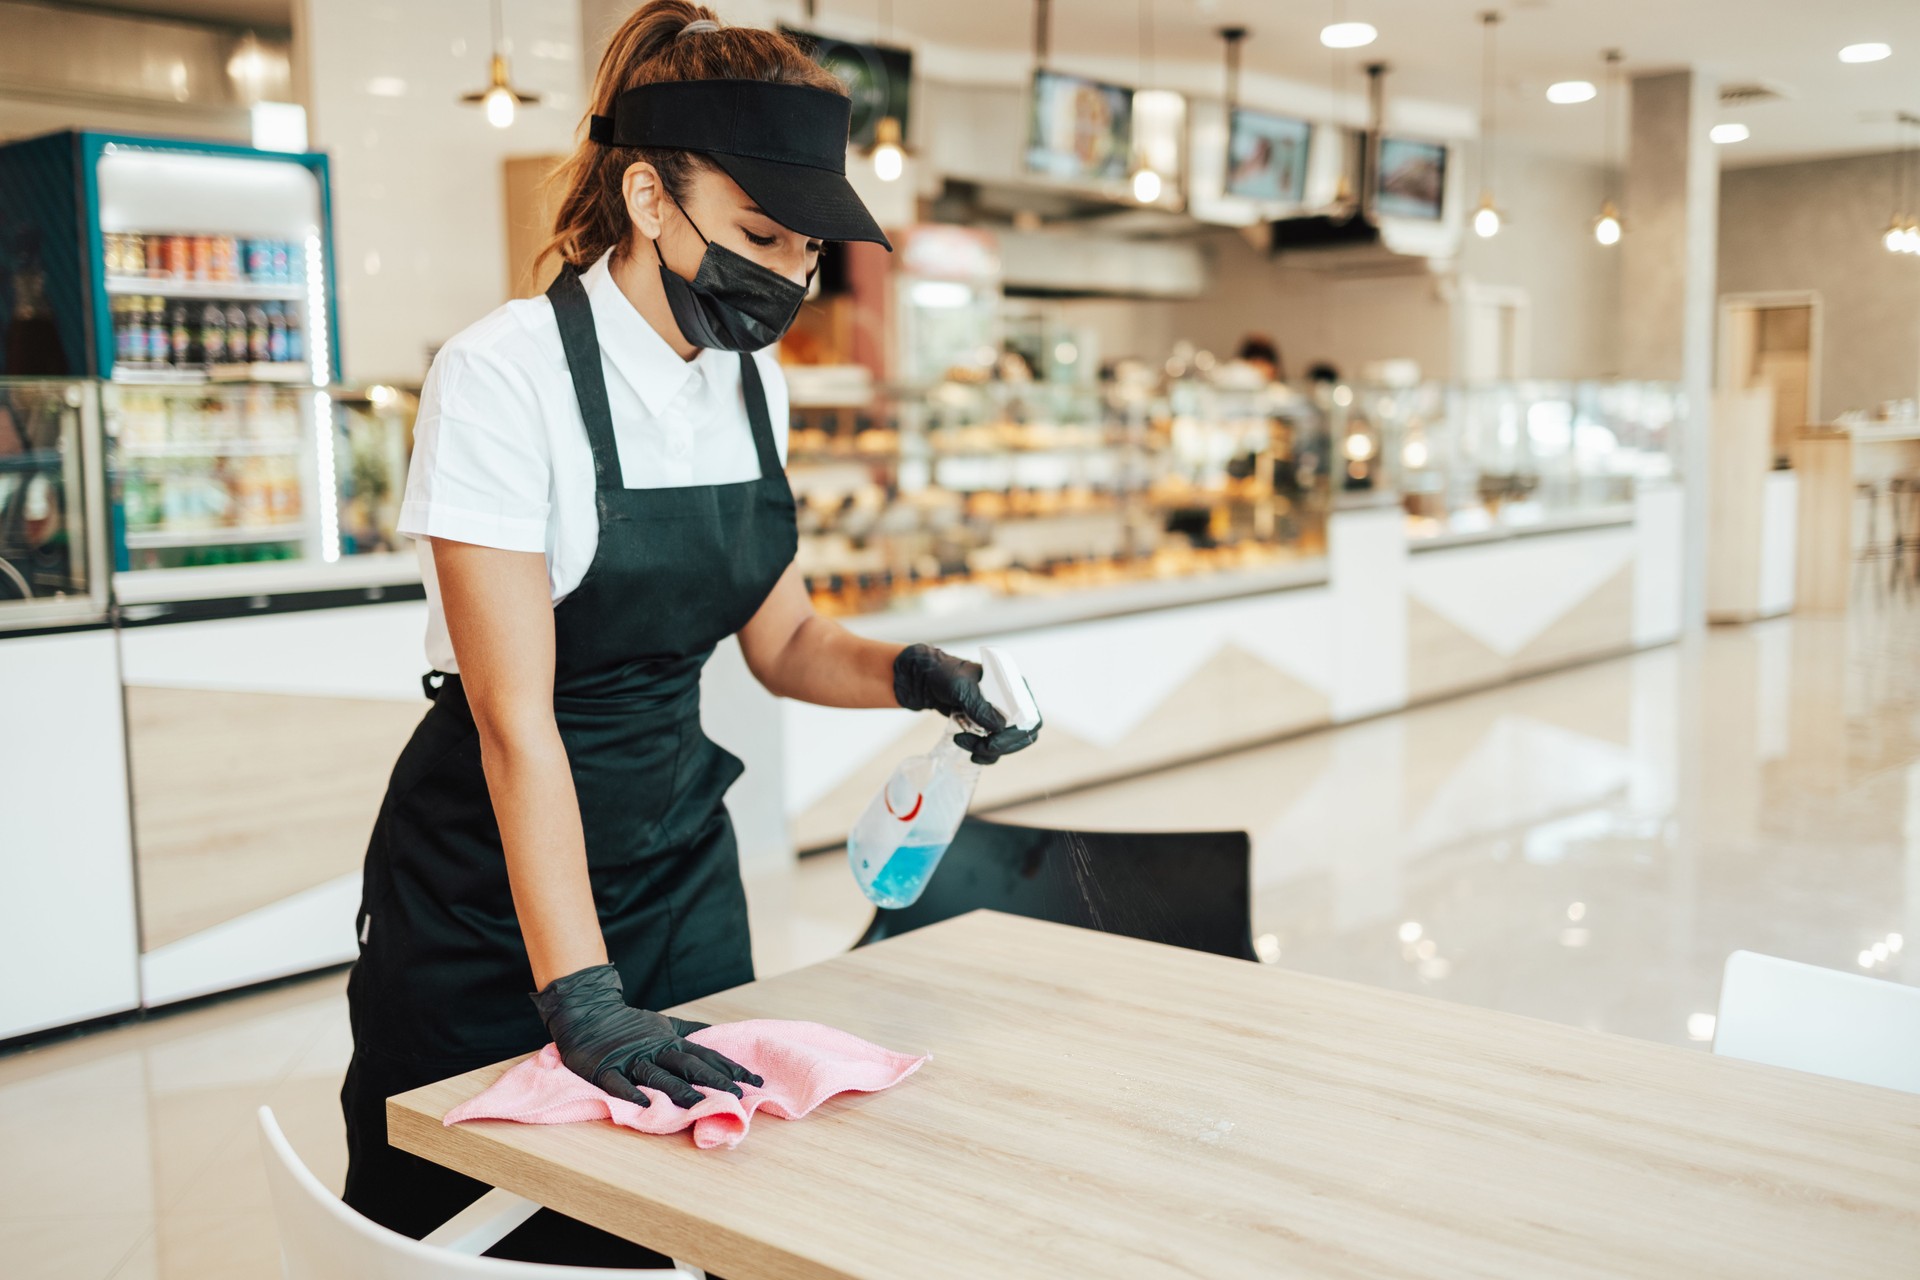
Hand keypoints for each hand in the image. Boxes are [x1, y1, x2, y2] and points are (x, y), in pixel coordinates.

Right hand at [530, 965, 762, 1107]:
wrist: (587, 1011)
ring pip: (658, 1075)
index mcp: (670, 1041)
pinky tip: (643, 1103)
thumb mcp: (664, 1024)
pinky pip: (617, 1083)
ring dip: (679, 1088)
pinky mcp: (604, 1069)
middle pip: (688, 1065)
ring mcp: (629, 1059)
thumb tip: (716, 1036)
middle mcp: (654, 1049)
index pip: (705, 1055)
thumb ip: (689, 1032)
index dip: (728, 1068)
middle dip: (714, 1080)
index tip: (754, 1080)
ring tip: (699, 1103)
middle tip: (738, 1094)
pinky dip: (629, 1093)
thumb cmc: (628, 1023)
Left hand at [892, 643, 1042, 764]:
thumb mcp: (961, 687)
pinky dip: (985, 755)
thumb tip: (999, 726)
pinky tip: (969, 750)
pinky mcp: (990, 727)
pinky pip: (997, 749)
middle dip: (999, 746)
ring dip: (988, 751)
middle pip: (1022, 736)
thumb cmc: (945, 675)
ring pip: (1009, 746)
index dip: (1016, 734)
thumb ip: (979, 705)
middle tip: (975, 747)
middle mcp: (1013, 702)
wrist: (927, 682)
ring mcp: (1002, 716)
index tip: (991, 739)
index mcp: (1013, 686)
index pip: (1029, 717)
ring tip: (962, 742)